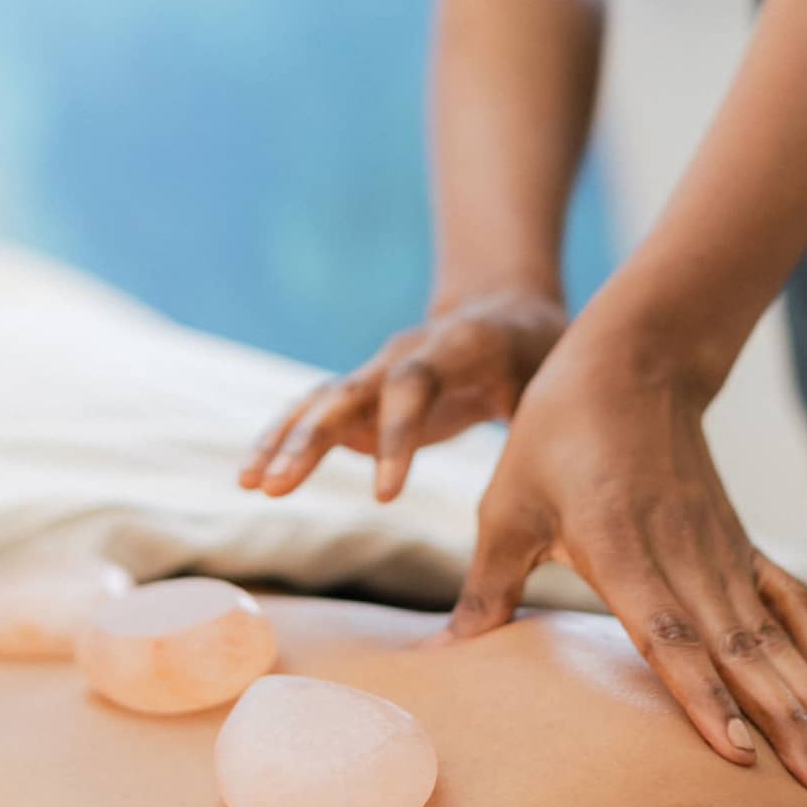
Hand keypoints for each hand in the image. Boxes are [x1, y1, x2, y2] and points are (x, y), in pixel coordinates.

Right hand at [238, 290, 567, 501]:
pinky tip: (252, 480)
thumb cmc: (537, 354)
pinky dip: (281, 442)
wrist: (503, 310)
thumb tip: (555, 495)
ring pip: (320, 401)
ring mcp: (376, 371)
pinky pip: (314, 414)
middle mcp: (403, 353)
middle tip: (277, 486)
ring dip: (283, 442)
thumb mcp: (551, 381)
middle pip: (349, 390)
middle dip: (309, 438)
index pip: (414, 387)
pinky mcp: (360, 393)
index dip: (397, 437)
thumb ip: (540, 422)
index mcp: (456, 348)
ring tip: (251, 486)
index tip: (385, 496)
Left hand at [445, 311, 806, 795]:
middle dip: (785, 722)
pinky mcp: (739, 544)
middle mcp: (683, 556)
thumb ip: (487, 587)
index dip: (704, 697)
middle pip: (741, 651)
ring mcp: (720, 550)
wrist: (629, 364)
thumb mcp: (506, 509)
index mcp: (620, 550)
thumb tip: (449, 654)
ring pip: (773, 637)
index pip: (669, 637)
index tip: (739, 753)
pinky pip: (789, 603)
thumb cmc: (554, 438)